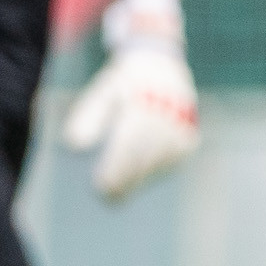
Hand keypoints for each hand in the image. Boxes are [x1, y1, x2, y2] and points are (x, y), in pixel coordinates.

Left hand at [63, 43, 198, 199]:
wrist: (162, 67)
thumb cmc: (124, 84)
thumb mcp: (102, 91)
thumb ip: (88, 116)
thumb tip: (75, 145)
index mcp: (144, 103)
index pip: (128, 144)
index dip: (115, 168)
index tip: (100, 187)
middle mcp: (167, 118)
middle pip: (143, 158)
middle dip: (125, 180)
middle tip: (107, 198)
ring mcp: (182, 130)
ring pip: (158, 164)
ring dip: (138, 180)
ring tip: (119, 194)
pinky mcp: (190, 141)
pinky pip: (170, 164)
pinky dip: (152, 173)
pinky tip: (137, 180)